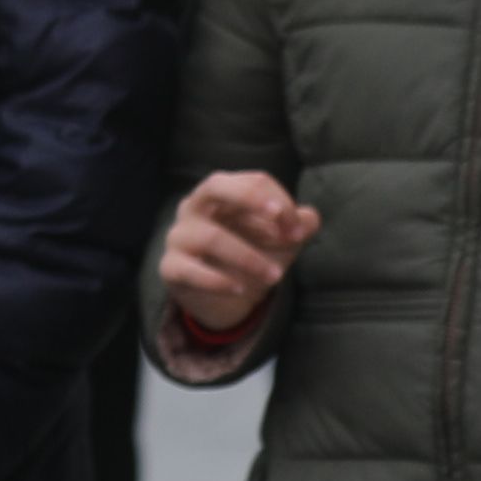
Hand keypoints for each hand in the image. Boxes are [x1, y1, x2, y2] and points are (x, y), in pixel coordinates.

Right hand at [159, 167, 319, 336]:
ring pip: (211, 237)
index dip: (281, 203)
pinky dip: (217, 281)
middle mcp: (194, 207)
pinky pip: (190, 271)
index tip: (299, 232)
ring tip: (275, 277)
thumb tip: (309, 219)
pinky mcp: (171, 267)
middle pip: (215, 186)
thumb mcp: (280, 241)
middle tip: (280, 219)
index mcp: (222, 192)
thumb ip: (298, 227)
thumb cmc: (251, 256)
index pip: (252, 181)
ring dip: (249, 258)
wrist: (223, 299)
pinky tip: (240, 290)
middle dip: (250, 198)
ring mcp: (179, 236)